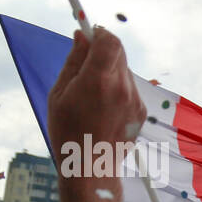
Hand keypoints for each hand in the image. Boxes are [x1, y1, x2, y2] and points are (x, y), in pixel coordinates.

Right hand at [47, 27, 146, 182]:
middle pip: (119, 53)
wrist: (90, 167)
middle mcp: (122, 88)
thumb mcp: (59, 93)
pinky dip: (117, 87)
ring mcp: (135, 100)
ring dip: (110, 70)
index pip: (110, 41)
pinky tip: (102, 105)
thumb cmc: (67, 130)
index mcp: (99, 81)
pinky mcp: (141, 111)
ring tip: (91, 91)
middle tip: (85, 60)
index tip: (88, 34)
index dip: (100, 34)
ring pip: (125, 70)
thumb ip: (74, 61)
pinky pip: (129, 88)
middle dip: (103, 50)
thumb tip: (81, 35)